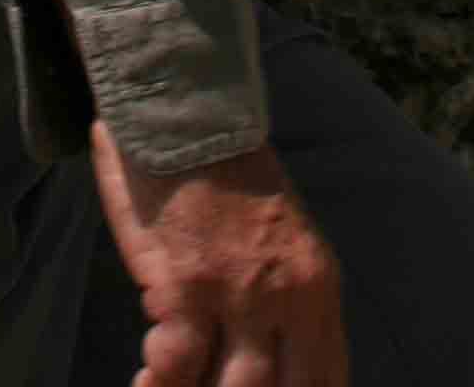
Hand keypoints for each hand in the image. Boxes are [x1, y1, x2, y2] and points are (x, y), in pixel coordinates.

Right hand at [90, 121, 347, 386]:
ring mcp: (239, 294)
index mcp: (317, 287)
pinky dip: (159, 380)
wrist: (193, 114)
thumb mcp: (290, 240)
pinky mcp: (187, 285)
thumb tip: (280, 366)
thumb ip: (291, 303)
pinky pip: (176, 365)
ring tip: (170, 385)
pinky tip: (147, 377)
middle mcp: (288, 298)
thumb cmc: (233, 176)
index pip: (325, 382)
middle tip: (212, 386)